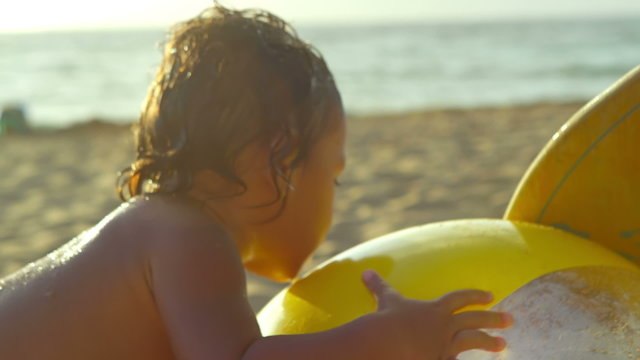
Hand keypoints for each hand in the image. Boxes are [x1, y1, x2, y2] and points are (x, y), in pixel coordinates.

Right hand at [362, 270, 511, 359]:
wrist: (386, 343)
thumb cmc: (386, 320)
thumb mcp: (385, 300)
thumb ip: (378, 286)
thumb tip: (366, 272)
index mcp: (435, 309)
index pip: (460, 298)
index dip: (474, 295)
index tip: (490, 295)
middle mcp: (445, 327)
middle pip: (474, 320)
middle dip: (493, 318)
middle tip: (510, 319)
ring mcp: (444, 347)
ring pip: (472, 341)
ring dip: (489, 342)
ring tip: (503, 344)